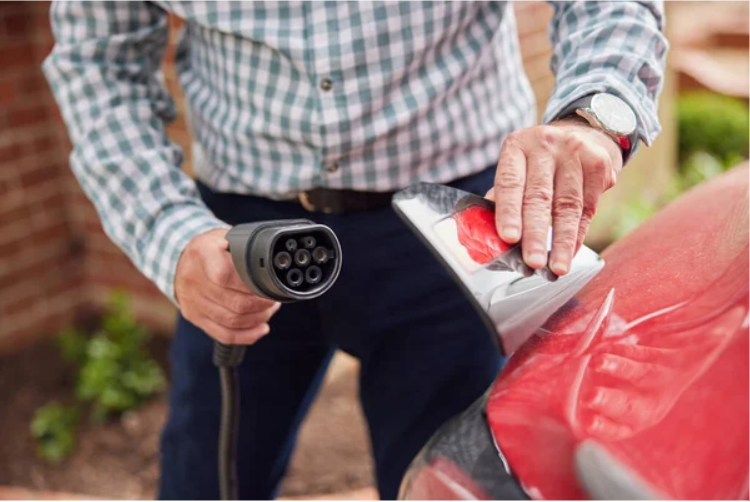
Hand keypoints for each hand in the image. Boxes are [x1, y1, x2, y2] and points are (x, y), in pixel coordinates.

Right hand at [175, 228, 280, 343]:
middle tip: (273, 299)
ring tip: (269, 310)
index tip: (267, 284)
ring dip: (258, 319)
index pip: (225, 275)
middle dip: (261, 304)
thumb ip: (244, 247)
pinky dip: (246, 335)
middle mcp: (193, 279)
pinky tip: (260, 328)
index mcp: (203, 253)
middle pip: (234, 303)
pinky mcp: (195, 317)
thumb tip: (271, 261)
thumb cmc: (210, 248)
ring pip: (232, 321)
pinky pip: (223, 334)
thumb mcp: (224, 236)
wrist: (180, 260)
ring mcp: (193, 302)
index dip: (251, 285)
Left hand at [487, 119, 622, 274]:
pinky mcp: (599, 164)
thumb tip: (487, 235)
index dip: (508, 212)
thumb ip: (503, 198)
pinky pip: (588, 208)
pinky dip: (578, 235)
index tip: (508, 238)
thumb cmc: (540, 161)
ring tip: (556, 267)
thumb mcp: (518, 167)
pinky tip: (570, 253)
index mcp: (516, 146)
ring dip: (562, 241)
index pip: (509, 182)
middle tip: (532, 261)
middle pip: (539, 196)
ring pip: (568, 205)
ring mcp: (574, 152)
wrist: (584, 132)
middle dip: (535, 233)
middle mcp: (545, 145)